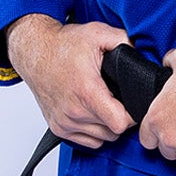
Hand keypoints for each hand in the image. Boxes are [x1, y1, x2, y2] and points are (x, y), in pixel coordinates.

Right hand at [6, 14, 133, 147]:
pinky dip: (94, 131)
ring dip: (107, 125)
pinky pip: (88, 141)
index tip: (132, 105)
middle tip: (118, 100)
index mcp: (87, 91)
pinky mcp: (58, 128)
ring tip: (105, 104)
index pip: (119, 123)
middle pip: (113, 132)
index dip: (132, 116)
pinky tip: (93, 113)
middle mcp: (74, 111)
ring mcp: (65, 122)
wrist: (34, 52)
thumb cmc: (62, 45)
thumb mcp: (98, 33)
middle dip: (120, 118)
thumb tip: (141, 54)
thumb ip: (125, 42)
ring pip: (102, 138)